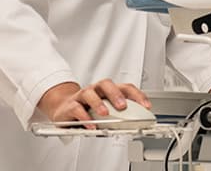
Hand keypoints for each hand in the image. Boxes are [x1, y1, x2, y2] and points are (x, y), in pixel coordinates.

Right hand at [37, 79, 151, 128]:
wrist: (64, 109)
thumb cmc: (88, 109)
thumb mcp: (106, 112)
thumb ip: (118, 116)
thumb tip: (133, 125)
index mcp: (108, 90)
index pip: (125, 87)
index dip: (137, 95)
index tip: (146, 106)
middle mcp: (96, 90)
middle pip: (106, 84)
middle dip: (116, 94)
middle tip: (123, 106)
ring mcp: (82, 96)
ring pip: (90, 93)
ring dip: (98, 103)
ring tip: (104, 114)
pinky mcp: (70, 106)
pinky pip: (77, 108)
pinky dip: (84, 116)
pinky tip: (90, 124)